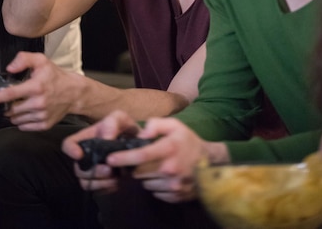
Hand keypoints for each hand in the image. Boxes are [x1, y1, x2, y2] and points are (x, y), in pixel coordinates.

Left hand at [0, 51, 76, 129]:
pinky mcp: (44, 125)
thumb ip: (24, 59)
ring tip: (25, 104)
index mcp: (36, 86)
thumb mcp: (42, 61)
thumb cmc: (56, 77)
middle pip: (11, 110)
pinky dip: (23, 121)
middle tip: (17, 98)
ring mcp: (41, 115)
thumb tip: (10, 68)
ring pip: (16, 119)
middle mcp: (38, 103)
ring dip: (15, 113)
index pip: (10, 94)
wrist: (74, 92)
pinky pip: (24, 127)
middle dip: (9, 105)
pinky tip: (30, 111)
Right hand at [62, 110, 140, 193]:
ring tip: (115, 178)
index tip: (79, 155)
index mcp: (87, 138)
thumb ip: (112, 122)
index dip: (70, 150)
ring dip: (99, 182)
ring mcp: (93, 170)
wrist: (139, 144)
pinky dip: (106, 188)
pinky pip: (98, 190)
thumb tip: (105, 137)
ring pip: (85, 182)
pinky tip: (117, 182)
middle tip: (109, 170)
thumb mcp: (120, 118)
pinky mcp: (102, 181)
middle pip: (78, 168)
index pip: (69, 144)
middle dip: (92, 171)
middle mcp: (87, 156)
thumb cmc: (125, 128)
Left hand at [105, 116, 225, 202]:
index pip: (141, 155)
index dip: (123, 157)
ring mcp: (173, 185)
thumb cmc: (188, 141)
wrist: (211, 163)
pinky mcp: (175, 196)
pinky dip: (155, 185)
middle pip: (139, 172)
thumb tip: (141, 134)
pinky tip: (163, 177)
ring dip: (146, 176)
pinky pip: (155, 192)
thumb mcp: (175, 125)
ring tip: (156, 167)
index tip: (109, 159)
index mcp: (169, 149)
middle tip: (140, 160)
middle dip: (135, 166)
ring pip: (146, 183)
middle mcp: (170, 169)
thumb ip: (155, 124)